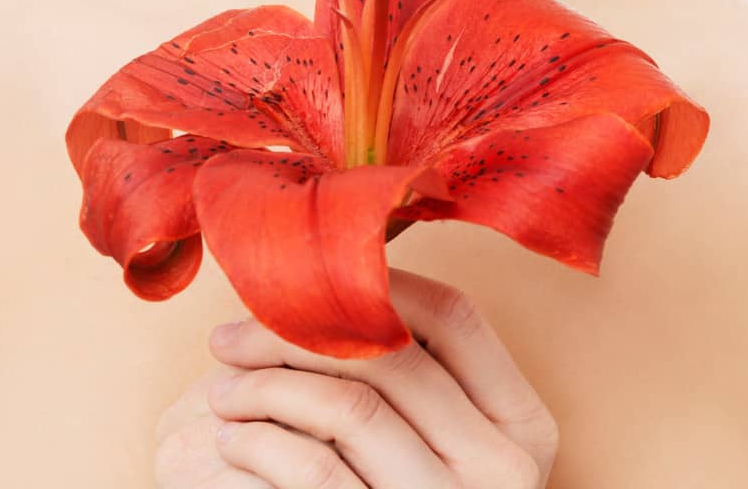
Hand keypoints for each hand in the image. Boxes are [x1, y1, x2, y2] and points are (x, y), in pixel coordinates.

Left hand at [153, 266, 558, 487]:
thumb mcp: (456, 446)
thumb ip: (426, 376)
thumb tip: (343, 279)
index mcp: (524, 426)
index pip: (455, 316)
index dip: (380, 284)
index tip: (312, 282)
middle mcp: (501, 469)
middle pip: (392, 357)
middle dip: (299, 332)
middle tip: (231, 335)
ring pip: (350, 407)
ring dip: (269, 385)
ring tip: (223, 385)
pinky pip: (315, 473)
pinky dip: (264, 442)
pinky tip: (235, 434)